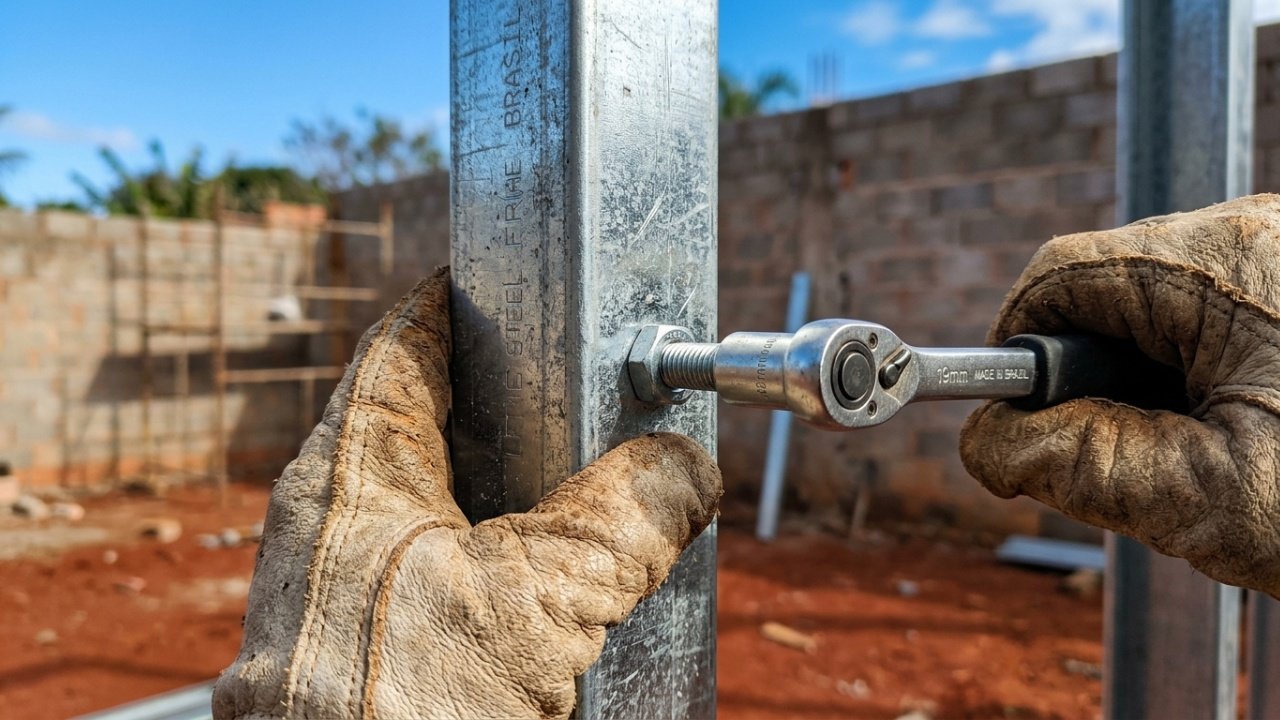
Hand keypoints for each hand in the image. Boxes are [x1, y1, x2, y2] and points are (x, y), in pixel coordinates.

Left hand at [212, 268, 720, 719]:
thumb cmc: (395, 708)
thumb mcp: (538, 600)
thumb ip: (624, 523)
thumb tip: (689, 469)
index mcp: (351, 472)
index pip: (404, 345)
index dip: (459, 305)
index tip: (509, 283)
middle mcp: (332, 522)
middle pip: (424, 425)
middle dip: (505, 409)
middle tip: (582, 397)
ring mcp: (339, 589)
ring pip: (438, 508)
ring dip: (509, 499)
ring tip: (585, 503)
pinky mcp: (360, 647)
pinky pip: (438, 577)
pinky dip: (496, 569)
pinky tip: (548, 602)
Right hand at [960, 194, 1279, 596]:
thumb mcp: (1208, 498)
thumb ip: (1075, 463)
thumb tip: (986, 439)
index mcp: (1219, 265)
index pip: (1059, 278)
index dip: (1019, 350)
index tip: (1017, 419)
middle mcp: (1258, 234)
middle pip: (1112, 293)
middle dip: (1101, 379)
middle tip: (1139, 460)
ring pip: (1169, 313)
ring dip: (1159, 385)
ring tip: (1215, 455)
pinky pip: (1224, 320)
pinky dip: (1211, 380)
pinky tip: (1252, 433)